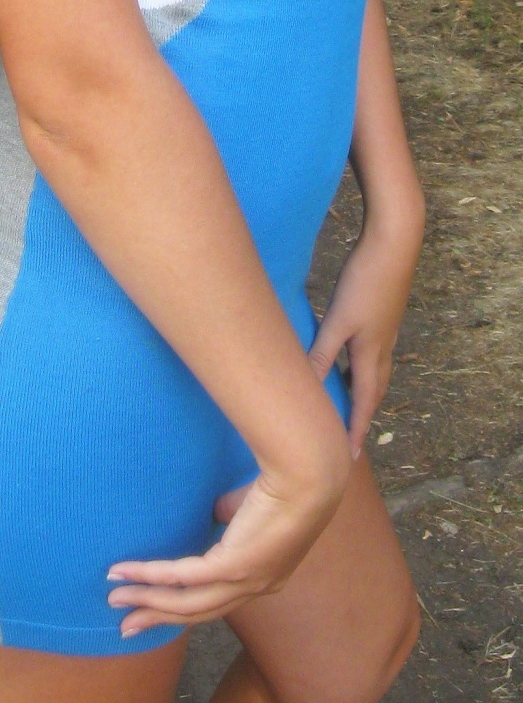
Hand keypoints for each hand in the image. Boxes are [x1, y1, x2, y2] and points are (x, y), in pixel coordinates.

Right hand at [107, 410, 350, 637]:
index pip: (216, 604)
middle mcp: (254, 589)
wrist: (307, 476)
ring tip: (115, 599)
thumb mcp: (250, 509)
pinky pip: (182, 577)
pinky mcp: (233, 566)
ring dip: (147, 603)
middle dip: (157, 618)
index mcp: (264, 580)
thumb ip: (228, 518)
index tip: (154, 609)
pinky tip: (126, 573)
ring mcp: (244, 582)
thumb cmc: (286, 485)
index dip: (182, 607)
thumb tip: (210, 513)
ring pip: (185, 603)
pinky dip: (150, 576)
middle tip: (124, 625)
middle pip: (196, 613)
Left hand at [308, 202, 423, 457]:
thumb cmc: (366, 280)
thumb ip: (322, 353)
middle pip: (372, 393)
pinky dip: (360, 368)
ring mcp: (385, 331)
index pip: (363, 404)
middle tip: (350, 440)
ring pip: (372, 373)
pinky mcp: (383, 315)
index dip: (355, 431)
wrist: (395, 243)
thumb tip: (307, 387)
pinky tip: (348, 357)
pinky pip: (371, 354)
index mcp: (371, 354)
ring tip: (347, 406)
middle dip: (361, 417)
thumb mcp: (339, 319)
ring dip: (361, 392)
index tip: (350, 459)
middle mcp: (382, 348)